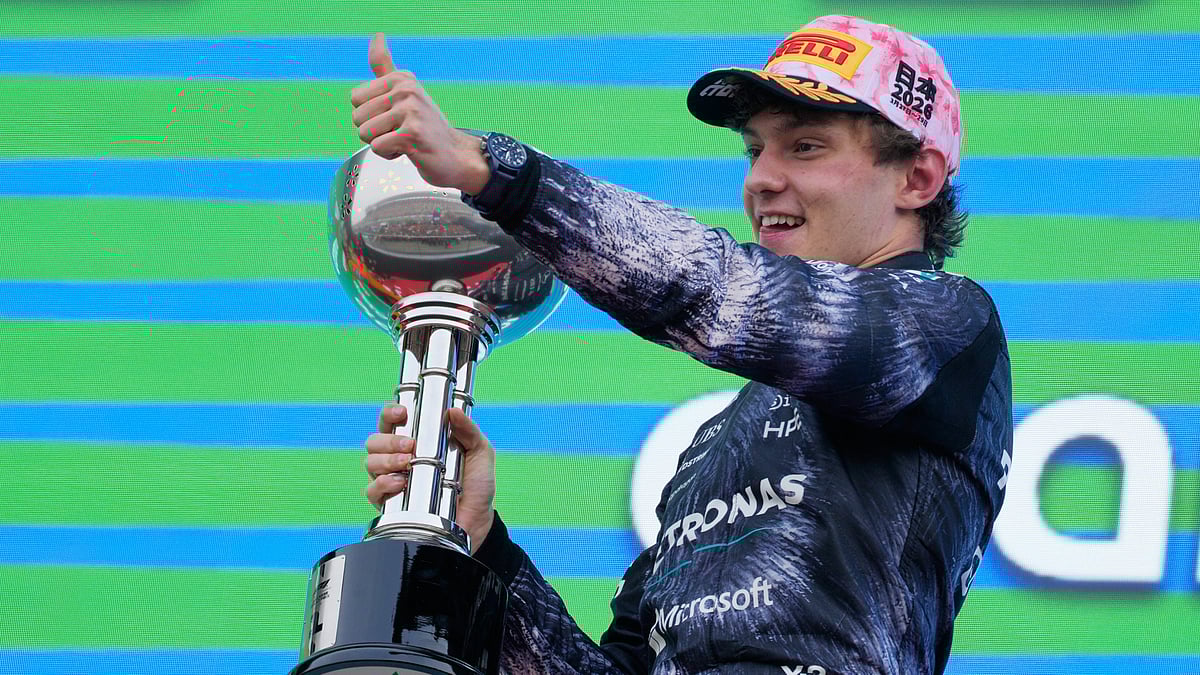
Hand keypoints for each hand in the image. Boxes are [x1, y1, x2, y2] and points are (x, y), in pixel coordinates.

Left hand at [349, 33, 489, 193]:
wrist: (456, 155)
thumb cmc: (427, 127)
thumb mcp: (406, 91)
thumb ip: (386, 66)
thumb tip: (377, 34)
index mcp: (401, 77)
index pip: (355, 98)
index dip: (370, 114)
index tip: (395, 117)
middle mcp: (406, 89)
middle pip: (357, 116)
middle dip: (374, 131)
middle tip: (400, 131)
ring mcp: (410, 110)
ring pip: (365, 133)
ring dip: (382, 144)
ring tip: (404, 140)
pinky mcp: (411, 133)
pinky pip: (377, 147)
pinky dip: (390, 155)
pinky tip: (410, 150)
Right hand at [365, 404, 496, 554]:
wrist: (478, 520)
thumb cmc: (476, 485)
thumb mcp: (480, 452)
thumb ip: (469, 429)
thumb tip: (452, 410)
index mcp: (417, 441)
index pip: (392, 422)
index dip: (390, 413)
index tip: (402, 412)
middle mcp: (399, 459)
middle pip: (375, 441)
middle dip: (389, 439)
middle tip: (410, 445)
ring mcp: (393, 481)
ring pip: (371, 462)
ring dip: (386, 459)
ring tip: (406, 463)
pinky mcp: (391, 505)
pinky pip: (372, 491)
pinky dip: (382, 484)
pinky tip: (400, 484)